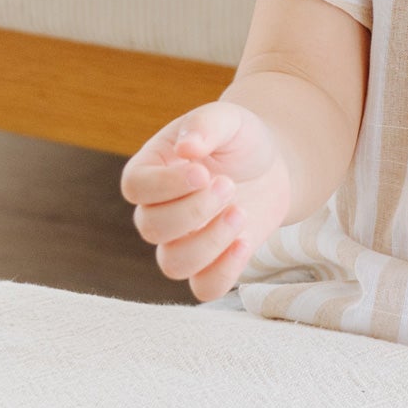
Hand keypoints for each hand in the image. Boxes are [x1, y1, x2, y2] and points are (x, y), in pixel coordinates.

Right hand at [120, 100, 291, 302]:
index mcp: (151, 170)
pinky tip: (245, 242)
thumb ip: (205, 125)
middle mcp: (158, 210)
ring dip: (209, 242)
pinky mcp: (211, 264)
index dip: (165, 187)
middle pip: (152, 228)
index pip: (135, 188)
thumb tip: (186, 148)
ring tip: (241, 212)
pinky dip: (223, 272)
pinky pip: (203, 288)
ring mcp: (182, 241)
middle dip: (194, 210)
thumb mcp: (228, 119)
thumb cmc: (240, 139)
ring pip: (173, 264)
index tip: (203, 173)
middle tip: (229, 185)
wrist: (272, 167)